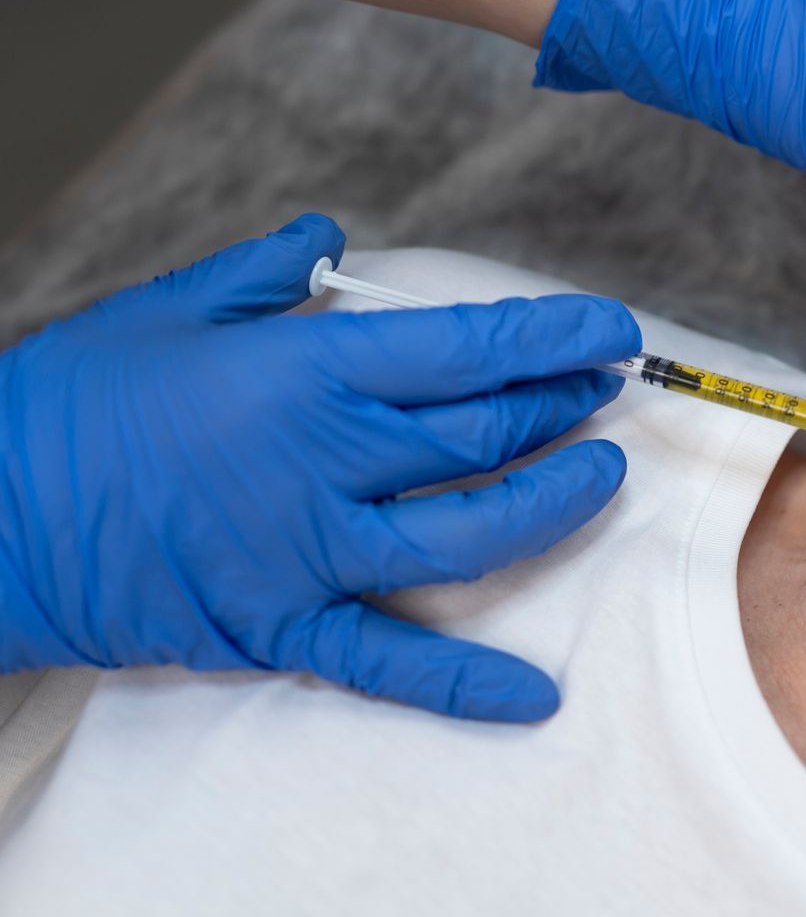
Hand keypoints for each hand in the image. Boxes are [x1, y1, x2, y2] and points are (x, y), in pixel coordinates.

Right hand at [0, 215, 641, 721]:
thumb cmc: (69, 401)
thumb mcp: (166, 309)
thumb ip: (263, 272)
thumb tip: (328, 234)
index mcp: (306, 374)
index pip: (466, 349)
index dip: (551, 337)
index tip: (609, 329)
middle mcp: (327, 463)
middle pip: (482, 436)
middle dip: (562, 407)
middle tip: (607, 387)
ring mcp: (309, 552)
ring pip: (467, 539)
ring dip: (549, 507)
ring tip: (603, 477)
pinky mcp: (279, 624)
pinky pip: (388, 662)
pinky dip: (465, 685)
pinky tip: (536, 697)